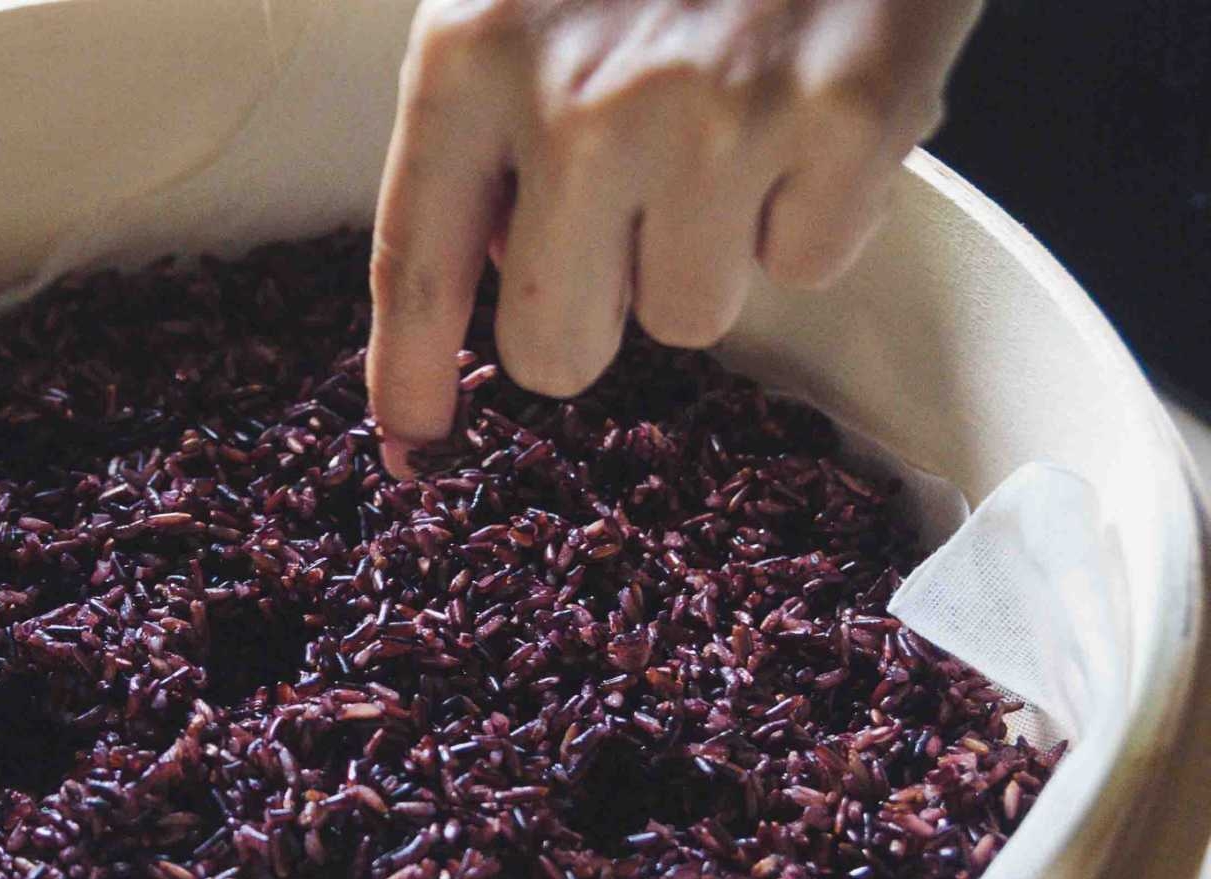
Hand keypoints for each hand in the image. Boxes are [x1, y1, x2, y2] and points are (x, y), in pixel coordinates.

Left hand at [367, 0, 982, 469]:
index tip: (415, 440)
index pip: (415, 268)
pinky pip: (808, 266)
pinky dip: (812, 208)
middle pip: (558, 348)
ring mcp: (719, 117)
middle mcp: (581, 102)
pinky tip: (806, 110)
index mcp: (469, 56)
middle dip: (588, 311)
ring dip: (707, 247)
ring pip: (690, 317)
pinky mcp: (850, 118)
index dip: (410, 376)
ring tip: (729, 124)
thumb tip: (470, 307)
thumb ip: (477, 130)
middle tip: (626, 226)